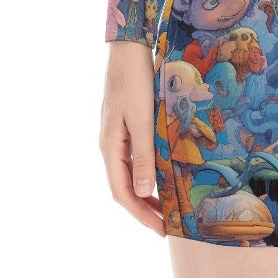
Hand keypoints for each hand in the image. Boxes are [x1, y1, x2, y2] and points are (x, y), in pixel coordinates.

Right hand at [100, 40, 164, 235]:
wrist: (129, 48)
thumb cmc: (134, 80)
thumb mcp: (141, 118)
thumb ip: (142, 155)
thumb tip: (144, 191)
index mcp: (110, 147)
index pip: (122, 192)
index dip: (140, 213)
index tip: (160, 229)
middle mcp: (109, 145)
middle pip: (125, 185)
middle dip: (145, 206)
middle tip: (168, 222)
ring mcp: (116, 134)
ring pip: (129, 172)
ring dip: (147, 190)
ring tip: (167, 203)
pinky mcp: (125, 124)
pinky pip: (134, 156)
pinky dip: (147, 170)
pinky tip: (161, 171)